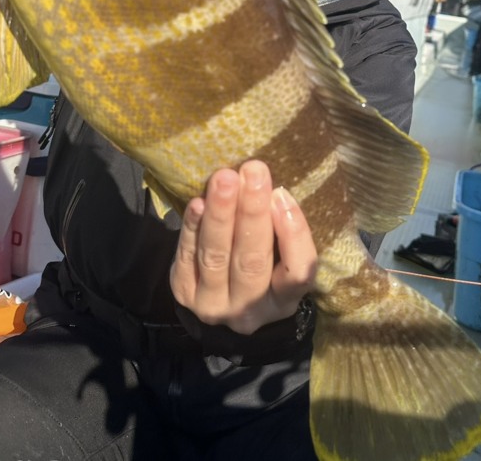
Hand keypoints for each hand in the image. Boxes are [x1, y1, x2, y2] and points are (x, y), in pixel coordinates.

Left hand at [170, 160, 316, 334]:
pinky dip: (192, 228)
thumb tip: (271, 190)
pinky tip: (198, 202)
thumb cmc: (262, 267)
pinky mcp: (183, 293)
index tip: (282, 194)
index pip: (296, 273)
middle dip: (252, 212)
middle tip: (254, 172)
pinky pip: (187, 256)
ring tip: (224, 179)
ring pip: (216, 257)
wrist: (221, 300)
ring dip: (220, 214)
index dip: (293, 235)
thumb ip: (281, 231)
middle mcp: (250, 309)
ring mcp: (212, 305)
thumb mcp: (281, 258)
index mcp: (284, 301)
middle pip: (252, 261)